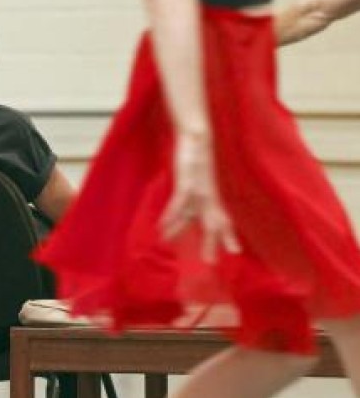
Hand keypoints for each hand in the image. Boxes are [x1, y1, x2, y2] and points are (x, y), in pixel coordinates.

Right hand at [160, 132, 240, 262]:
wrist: (197, 135)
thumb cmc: (196, 153)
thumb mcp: (198, 175)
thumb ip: (196, 188)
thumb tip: (191, 197)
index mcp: (213, 194)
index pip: (223, 218)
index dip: (228, 234)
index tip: (235, 251)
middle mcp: (208, 194)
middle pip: (212, 223)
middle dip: (211, 242)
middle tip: (211, 262)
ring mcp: (198, 189)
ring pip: (192, 216)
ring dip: (178, 229)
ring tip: (165, 241)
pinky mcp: (187, 182)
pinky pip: (178, 203)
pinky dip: (170, 215)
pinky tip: (161, 225)